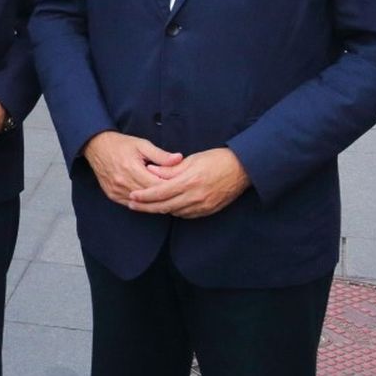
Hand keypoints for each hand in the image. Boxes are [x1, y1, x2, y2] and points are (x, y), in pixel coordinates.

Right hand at [81, 131, 181, 205]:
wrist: (96, 146)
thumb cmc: (121, 144)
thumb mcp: (142, 145)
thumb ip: (161, 155)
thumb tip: (179, 159)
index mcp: (132, 168)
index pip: (156, 185)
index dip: (170, 187)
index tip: (181, 187)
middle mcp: (123, 182)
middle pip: (149, 196)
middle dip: (164, 196)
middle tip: (178, 197)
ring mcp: (116, 190)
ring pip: (140, 203)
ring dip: (153, 203)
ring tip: (167, 201)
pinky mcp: (112, 194)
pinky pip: (130, 204)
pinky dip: (141, 204)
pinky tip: (151, 202)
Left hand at [127, 148, 250, 218]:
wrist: (242, 169)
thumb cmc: (216, 159)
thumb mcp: (191, 160)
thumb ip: (170, 168)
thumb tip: (150, 170)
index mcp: (189, 182)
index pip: (160, 192)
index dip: (144, 196)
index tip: (132, 196)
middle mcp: (195, 197)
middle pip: (164, 206)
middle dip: (146, 207)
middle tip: (132, 206)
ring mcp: (203, 206)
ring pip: (174, 212)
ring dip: (160, 209)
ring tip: (146, 206)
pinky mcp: (208, 210)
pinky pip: (187, 215)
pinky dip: (175, 211)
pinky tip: (167, 206)